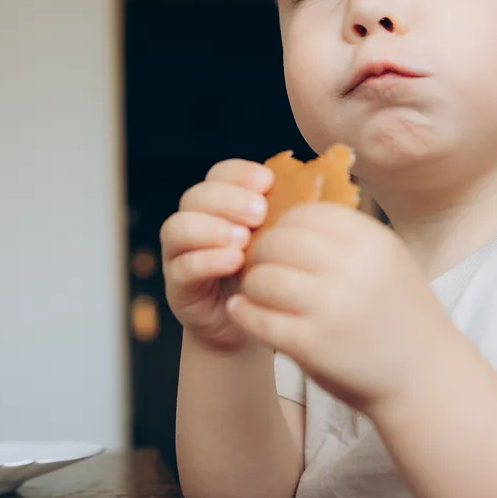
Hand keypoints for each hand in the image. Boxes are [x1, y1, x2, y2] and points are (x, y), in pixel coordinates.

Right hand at [160, 159, 271, 350]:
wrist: (252, 323)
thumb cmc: (270, 275)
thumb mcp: (279, 242)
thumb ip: (286, 216)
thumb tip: (319, 185)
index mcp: (220, 204)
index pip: (219, 175)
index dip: (239, 174)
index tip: (267, 182)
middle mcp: (194, 222)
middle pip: (195, 197)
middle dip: (227, 200)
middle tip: (258, 213)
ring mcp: (179, 253)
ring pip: (178, 228)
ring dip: (211, 228)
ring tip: (243, 238)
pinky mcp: (177, 285)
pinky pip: (183, 266)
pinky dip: (207, 260)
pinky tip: (233, 261)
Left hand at [227, 202, 438, 413]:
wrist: (426, 378)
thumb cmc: (398, 315)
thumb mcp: (386, 261)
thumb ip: (343, 238)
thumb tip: (283, 217)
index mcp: (372, 241)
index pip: (304, 213)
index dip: (284, 226)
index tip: (283, 244)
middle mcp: (353, 269)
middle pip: (277, 242)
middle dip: (262, 254)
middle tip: (263, 268)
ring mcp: (331, 308)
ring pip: (262, 278)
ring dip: (253, 284)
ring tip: (258, 292)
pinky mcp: (311, 345)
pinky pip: (258, 318)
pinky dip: (244, 312)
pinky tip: (245, 311)